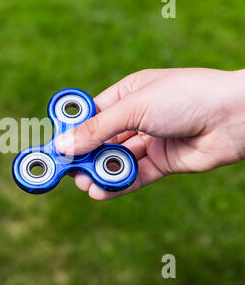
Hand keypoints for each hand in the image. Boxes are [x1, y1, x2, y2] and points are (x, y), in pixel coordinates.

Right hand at [55, 68, 244, 199]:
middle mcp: (138, 117)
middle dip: (85, 156)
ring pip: (117, 159)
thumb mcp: (134, 108)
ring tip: (84, 184)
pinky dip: (117, 183)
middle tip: (68, 172)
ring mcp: (150, 140)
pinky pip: (134, 174)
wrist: (235, 117)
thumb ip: (98, 129)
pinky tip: (101, 191)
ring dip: (100, 172)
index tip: (57, 146)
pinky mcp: (162, 162)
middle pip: (102, 139)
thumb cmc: (186, 97)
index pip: (92, 113)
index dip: (74, 130)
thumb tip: (64, 145)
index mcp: (129, 93)